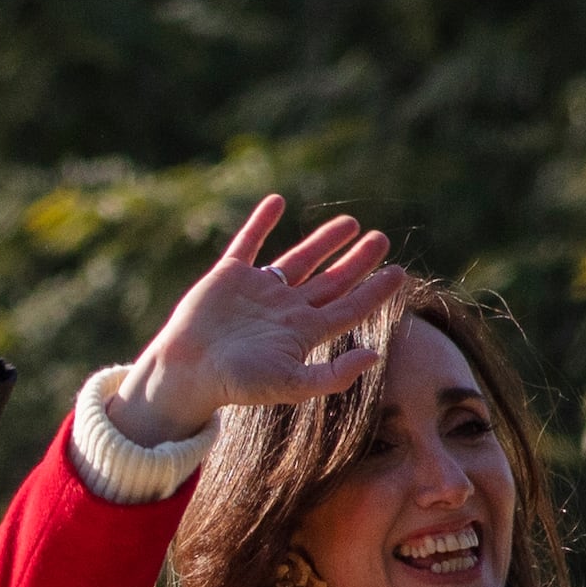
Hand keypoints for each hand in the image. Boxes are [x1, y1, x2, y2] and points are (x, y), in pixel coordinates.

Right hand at [97, 196, 397, 444]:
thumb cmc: (236, 384)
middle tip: (381, 239)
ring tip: (351, 223)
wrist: (186, 373)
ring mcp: (258, 292)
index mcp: (303, 333)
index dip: (375, 291)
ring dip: (324, 241)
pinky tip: (277, 202)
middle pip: (331, 280)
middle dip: (357, 260)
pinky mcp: (228, 277)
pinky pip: (249, 243)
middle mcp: (285, 310)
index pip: (349, 307)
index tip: (399, 273)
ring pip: (299, 259)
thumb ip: (333, 375)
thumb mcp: (290, 384)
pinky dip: (261, 222)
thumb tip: (374, 356)